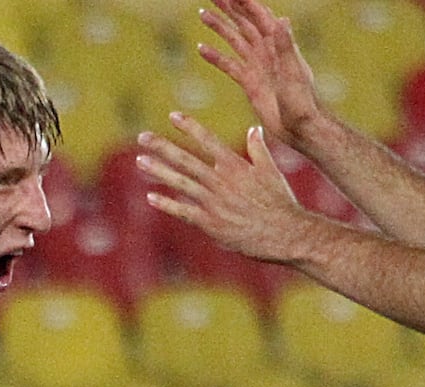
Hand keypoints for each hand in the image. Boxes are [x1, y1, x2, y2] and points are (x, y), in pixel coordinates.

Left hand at [138, 117, 309, 264]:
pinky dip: (167, 204)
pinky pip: (183, 211)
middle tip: (143, 136)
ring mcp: (213, 202)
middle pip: (186, 159)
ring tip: (140, 160)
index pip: (208, 140)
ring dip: (159, 171)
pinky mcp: (210, 223)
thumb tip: (253, 129)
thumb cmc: (280, 202)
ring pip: (180, 182)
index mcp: (235, 166)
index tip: (173, 115)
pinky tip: (150, 197)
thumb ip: (258, 149)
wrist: (284, 233)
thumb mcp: (271, 171)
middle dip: (163, 146)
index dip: (190, 127)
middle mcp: (221, 181)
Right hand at [196, 0, 323, 150]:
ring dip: (219, 27)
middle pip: (244, 23)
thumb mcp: (293, 73)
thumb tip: (280, 20)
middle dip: (229, 8)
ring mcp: (257, 66)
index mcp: (278, 45)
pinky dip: (216, 57)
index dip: (245, 3)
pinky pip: (229, 65)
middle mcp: (267, 51)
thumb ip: (286, 47)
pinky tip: (202, 49)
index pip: (259, 17)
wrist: (299, 128)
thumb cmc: (302, 102)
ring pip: (235, 40)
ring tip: (202, 14)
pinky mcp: (249, 83)